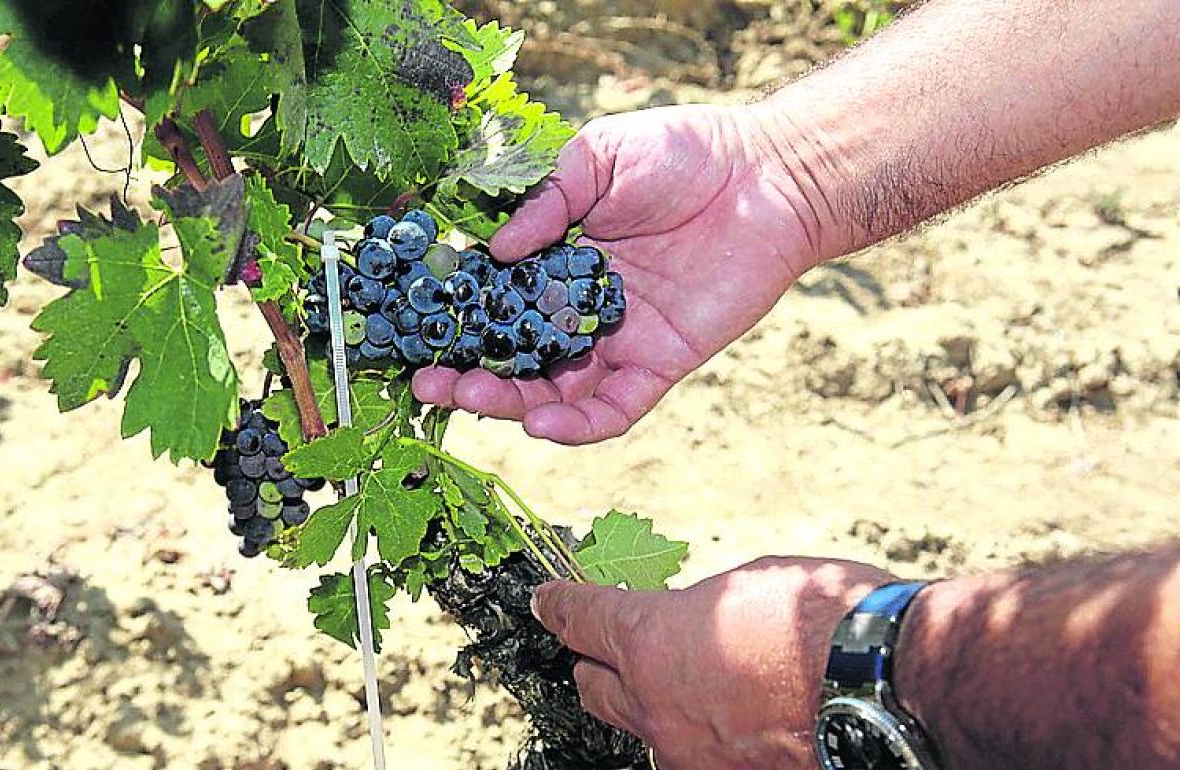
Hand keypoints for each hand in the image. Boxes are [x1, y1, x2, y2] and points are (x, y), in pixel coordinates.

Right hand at [413, 104, 823, 443]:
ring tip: (472, 397)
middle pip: (516, 357)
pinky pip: (614, 409)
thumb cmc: (684, 153)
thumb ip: (548, 199)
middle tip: (428, 382)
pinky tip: (542, 422)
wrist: (767, 176)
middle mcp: (581, 308)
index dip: (456, 320)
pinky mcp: (659, 364)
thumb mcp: (600, 157)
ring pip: (556, 391)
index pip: (496, 302)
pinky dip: (578, 424)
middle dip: (471, 374)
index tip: (413, 330)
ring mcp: (619, 340)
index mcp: (559, 261)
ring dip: (511, 405)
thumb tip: (495, 249)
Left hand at [530, 558, 892, 769]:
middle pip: (590, 684)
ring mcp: (686, 753)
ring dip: (646, 703)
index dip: (558, 604)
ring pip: (638, 728)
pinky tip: (730, 718)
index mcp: (650, 638)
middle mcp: (653, 703)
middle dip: (592, 660)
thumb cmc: (825, 618)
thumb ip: (702, 608)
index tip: (545, 599)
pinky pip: (690, 755)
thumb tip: (692, 622)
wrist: (886, 688)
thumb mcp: (749, 584)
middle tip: (607, 644)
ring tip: (682, 684)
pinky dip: (698, 735)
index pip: (579, 618)